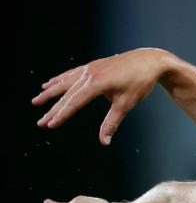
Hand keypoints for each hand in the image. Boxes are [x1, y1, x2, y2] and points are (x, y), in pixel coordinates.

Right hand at [32, 48, 173, 144]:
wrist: (151, 61)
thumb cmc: (141, 82)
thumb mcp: (126, 104)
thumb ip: (112, 122)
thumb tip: (105, 141)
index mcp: (97, 83)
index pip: (75, 102)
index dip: (62, 115)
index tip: (50, 125)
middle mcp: (90, 73)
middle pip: (67, 94)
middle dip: (53, 109)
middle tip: (40, 122)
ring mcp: (91, 68)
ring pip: (66, 82)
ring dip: (51, 92)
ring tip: (37, 100)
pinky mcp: (94, 65)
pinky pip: (72, 73)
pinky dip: (60, 79)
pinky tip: (50, 83)